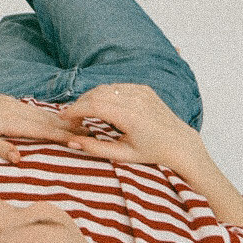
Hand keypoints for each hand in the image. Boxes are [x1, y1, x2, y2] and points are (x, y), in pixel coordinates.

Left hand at [0, 87, 74, 162]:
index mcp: (9, 122)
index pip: (41, 131)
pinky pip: (33, 108)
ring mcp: (12, 104)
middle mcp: (15, 111)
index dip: (61, 136)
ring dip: (61, 119)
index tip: (80, 141)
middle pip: (47, 120)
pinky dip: (47, 113)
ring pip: (41, 113)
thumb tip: (19, 158)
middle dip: (69, 126)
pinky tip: (55, 116)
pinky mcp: (8, 101)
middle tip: (91, 132)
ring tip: (80, 124)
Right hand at [55, 83, 204, 173]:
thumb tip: (71, 142)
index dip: (74, 109)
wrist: (179, 143)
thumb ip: (95, 148)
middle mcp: (134, 100)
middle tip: (71, 116)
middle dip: (79, 103)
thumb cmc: (151, 152)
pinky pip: (117, 87)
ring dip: (91, 98)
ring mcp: (140, 92)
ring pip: (106, 88)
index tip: (63, 116)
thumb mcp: (122, 155)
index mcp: (129, 117)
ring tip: (84, 112)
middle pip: (96, 94)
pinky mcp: (144, 89)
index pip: (93, 106)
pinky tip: (103, 107)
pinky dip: (106, 94)